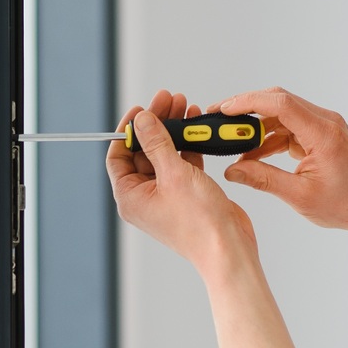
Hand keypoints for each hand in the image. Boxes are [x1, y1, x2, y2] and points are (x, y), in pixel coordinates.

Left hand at [108, 89, 257, 273]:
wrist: (229, 247)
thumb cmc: (199, 223)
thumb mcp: (173, 174)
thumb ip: (157, 143)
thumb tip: (142, 121)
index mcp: (131, 197)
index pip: (118, 156)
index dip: (127, 130)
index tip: (140, 109)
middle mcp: (145, 197)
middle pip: (143, 151)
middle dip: (156, 123)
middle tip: (167, 99)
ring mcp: (167, 195)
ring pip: (164, 154)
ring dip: (173, 130)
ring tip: (183, 106)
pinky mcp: (187, 194)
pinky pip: (182, 163)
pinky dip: (188, 145)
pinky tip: (195, 126)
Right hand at [214, 87, 347, 242]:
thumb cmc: (347, 205)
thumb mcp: (300, 196)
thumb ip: (263, 180)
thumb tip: (231, 171)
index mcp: (323, 134)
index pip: (281, 103)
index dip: (248, 102)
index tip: (223, 109)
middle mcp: (326, 122)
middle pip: (279, 102)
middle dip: (247, 109)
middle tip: (219, 120)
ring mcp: (326, 126)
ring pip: (283, 114)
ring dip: (258, 126)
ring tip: (233, 143)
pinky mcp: (323, 134)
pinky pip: (291, 127)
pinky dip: (271, 137)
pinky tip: (255, 154)